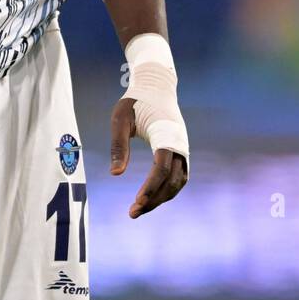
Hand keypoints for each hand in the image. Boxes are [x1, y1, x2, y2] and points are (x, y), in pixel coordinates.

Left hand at [109, 96, 188, 217]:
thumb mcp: (120, 119)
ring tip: (139, 209)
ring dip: (161, 198)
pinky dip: (167, 190)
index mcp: (166, 134)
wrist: (156, 87)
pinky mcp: (180, 151)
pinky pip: (179, 177)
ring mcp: (183, 148)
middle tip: (132, 213)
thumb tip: (115, 174)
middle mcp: (179, 143)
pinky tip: (151, 198)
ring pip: (178, 182)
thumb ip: (118, 145)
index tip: (135, 202)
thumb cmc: (135, 101)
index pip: (161, 168)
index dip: (150, 187)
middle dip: (154, 199)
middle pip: (171, 180)